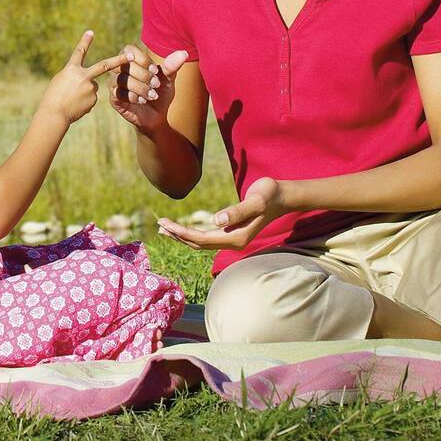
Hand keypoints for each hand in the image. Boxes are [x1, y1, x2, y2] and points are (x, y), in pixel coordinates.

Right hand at [41, 31, 132, 127]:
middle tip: (131, 55)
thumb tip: (90, 81)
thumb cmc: (53, 97)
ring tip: (72, 100)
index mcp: (71, 69)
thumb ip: (75, 77)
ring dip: (84, 91)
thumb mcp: (60, 81)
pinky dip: (84, 101)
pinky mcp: (94, 100)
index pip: (79, 52)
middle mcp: (83, 76)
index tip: (91, 32)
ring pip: (92, 87)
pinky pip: (91, 98)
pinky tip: (76, 106)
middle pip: (104, 65)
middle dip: (119, 60)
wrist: (54, 114)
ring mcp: (90, 88)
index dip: (85, 41)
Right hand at [110, 45, 188, 133]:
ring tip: (153, 95)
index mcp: (131, 60)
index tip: (156, 71)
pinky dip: (133, 97)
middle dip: (143, 75)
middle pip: (125, 64)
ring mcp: (115, 84)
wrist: (157, 115)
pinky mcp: (114, 99)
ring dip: (140, 87)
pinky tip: (143, 101)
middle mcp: (119, 70)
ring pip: (121, 79)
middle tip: (157, 84)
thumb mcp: (168, 79)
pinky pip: (118, 93)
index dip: (143, 59)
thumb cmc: (161, 93)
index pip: (129, 50)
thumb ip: (172, 66)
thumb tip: (183, 53)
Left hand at [155, 177, 285, 250]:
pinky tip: (183, 229)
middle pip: (199, 244)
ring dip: (183, 236)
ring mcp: (233, 238)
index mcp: (236, 237)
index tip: (165, 223)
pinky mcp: (232, 231)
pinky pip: (207, 237)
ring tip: (164, 229)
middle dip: (178, 235)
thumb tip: (216, 221)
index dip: (182, 233)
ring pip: (202, 242)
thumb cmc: (270, 195)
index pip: (202, 239)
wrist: (282, 196)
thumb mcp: (256, 201)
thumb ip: (237, 211)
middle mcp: (233, 241)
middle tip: (159, 225)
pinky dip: (192, 234)